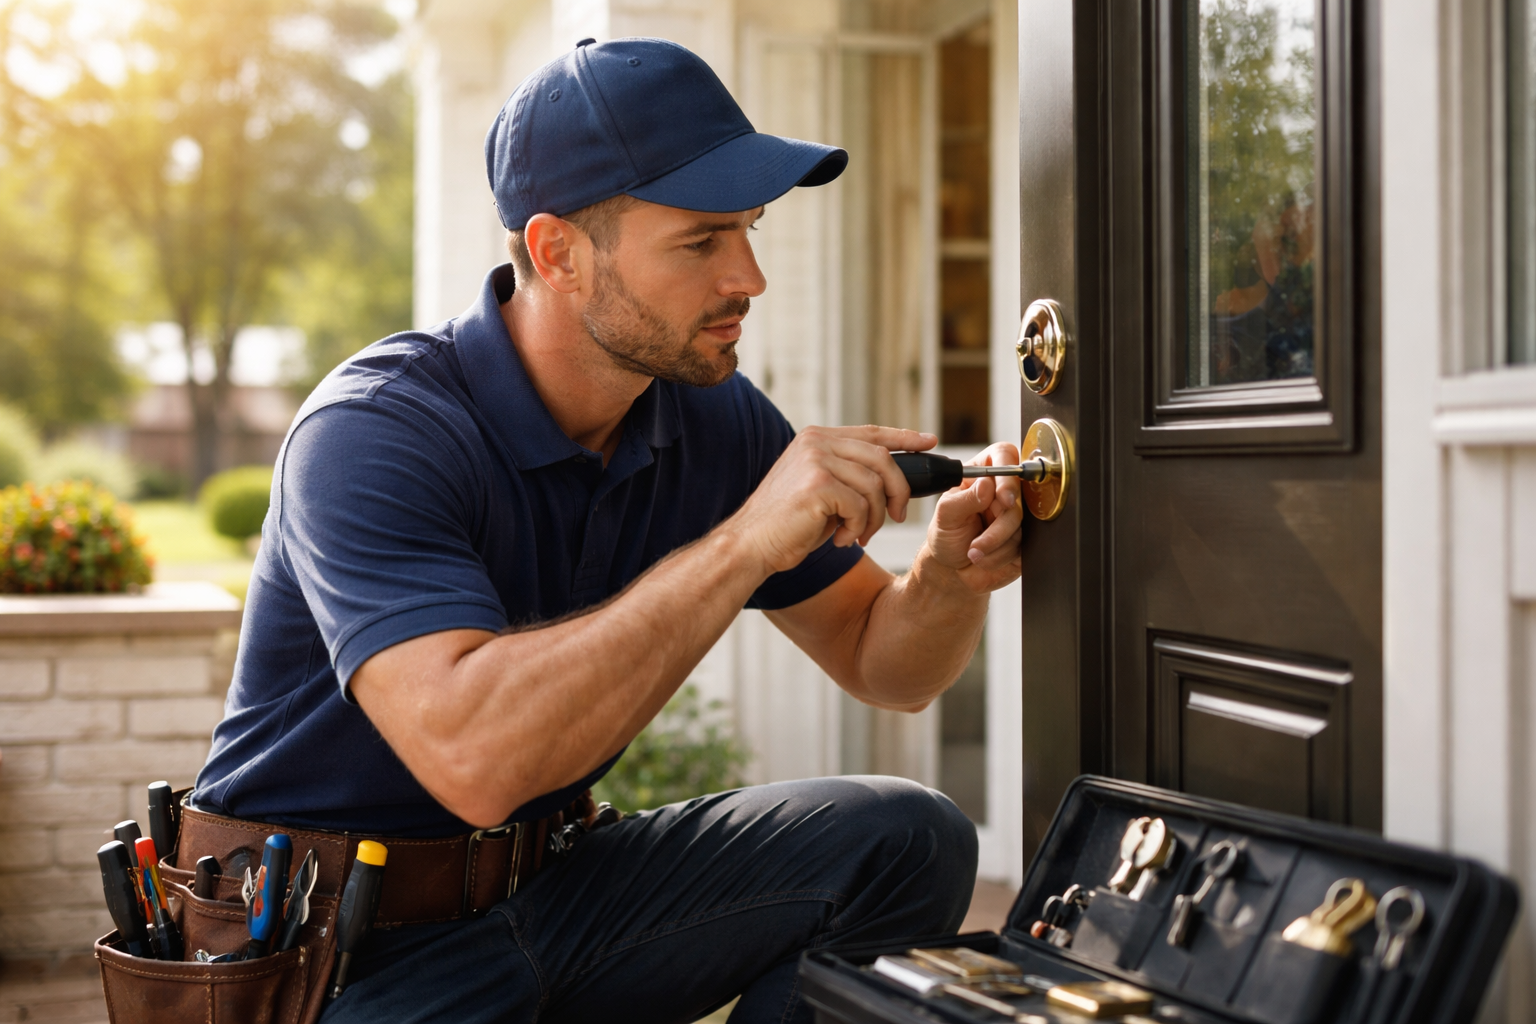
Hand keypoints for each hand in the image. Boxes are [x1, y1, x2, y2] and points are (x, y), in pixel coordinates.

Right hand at [726, 425, 937, 573]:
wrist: (751, 545)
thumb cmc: (788, 525)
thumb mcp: (822, 491)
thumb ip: (848, 476)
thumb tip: (892, 481)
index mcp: (816, 438)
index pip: (871, 432)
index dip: (904, 437)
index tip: (929, 441)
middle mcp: (816, 442)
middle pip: (882, 458)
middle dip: (898, 492)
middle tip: (896, 517)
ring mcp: (816, 460)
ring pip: (875, 486)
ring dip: (874, 518)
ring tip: (857, 535)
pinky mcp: (818, 484)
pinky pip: (861, 506)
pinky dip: (857, 528)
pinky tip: (840, 539)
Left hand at [924, 442, 1024, 592]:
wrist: (952, 566)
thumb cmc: (947, 534)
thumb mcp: (946, 515)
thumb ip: (964, 499)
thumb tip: (986, 485)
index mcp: (983, 473)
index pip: (1004, 456)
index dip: (1008, 477)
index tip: (1003, 499)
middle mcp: (1003, 489)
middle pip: (1018, 496)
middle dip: (998, 526)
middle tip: (977, 543)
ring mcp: (1016, 513)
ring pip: (1022, 525)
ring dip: (996, 544)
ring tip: (974, 552)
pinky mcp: (1024, 537)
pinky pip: (1024, 545)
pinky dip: (1002, 556)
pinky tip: (986, 558)